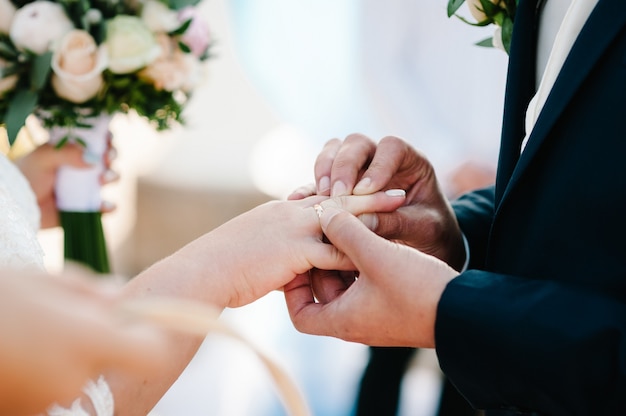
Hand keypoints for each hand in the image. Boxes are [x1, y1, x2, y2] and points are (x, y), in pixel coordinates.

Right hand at [0, 268, 167, 415]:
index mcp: (87, 341)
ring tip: (26, 333)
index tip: (133, 325)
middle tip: (60, 317)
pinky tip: (14, 353)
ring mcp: (44, 404)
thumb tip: (119, 299)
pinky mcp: (20, 414)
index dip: (147, 338)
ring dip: (62, 357)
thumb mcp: (42, 280)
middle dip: (94, 341)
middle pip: (106, 363)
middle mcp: (72, 380)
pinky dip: (37, 375)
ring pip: (74, 377)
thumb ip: (90, 293)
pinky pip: (45, 391)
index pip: (151, 354)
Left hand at [15, 139, 117, 228]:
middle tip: (106, 159)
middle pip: (107, 157)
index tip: (107, 140)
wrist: (19, 205)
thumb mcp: (44, 157)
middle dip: (111, 156)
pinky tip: (105, 204)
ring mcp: (86, 187)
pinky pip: (105, 207)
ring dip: (113, 176)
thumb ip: (68, 153)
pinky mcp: (87, 207)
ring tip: (102, 180)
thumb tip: (95, 159)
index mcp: (72, 150)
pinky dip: (109, 206)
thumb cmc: (27, 176)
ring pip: (110, 179)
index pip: (95, 140)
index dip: (106, 139)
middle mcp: (82, 167)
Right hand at [174, 190, 407, 308]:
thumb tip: (288, 267)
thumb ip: (277, 253)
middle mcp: (289, 212)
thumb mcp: (252, 250)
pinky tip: (380, 251)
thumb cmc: (222, 266)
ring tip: (400, 209)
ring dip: (373, 214)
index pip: (321, 197)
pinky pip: (334, 251)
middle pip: (339, 198)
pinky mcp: (294, 250)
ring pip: (342, 217)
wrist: (202, 272)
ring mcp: (292, 228)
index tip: (369, 189)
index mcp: (281, 211)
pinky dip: (358, 251)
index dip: (348, 194)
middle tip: (400, 190)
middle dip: (371, 193)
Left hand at [283, 204, 458, 347]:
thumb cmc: (417, 289)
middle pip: (322, 294)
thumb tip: (323, 213)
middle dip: (320, 263)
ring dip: (343, 259)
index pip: (300, 314)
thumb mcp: (376, 254)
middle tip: (323, 234)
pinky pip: (366, 284)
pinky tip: (370, 238)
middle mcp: (355, 322)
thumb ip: (345, 230)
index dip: (293, 287)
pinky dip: (362, 263)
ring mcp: (375, 315)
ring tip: (347, 230)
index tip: (300, 259)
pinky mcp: (393, 306)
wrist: (466, 312)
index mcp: (343, 320)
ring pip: (345, 285)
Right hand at [289, 134, 465, 269]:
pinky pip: (319, 180)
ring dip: (324, 170)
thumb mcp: (422, 231)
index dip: (378, 165)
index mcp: (410, 162)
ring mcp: (357, 171)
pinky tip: (300, 202)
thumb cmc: (431, 237)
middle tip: (338, 193)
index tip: (366, 190)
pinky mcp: (339, 188)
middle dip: (344, 166)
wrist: (423, 253)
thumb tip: (361, 221)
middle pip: (356, 144)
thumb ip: (394, 223)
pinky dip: (309, 189)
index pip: (391, 148)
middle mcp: (381, 160)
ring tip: (323, 197)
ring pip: (334, 152)